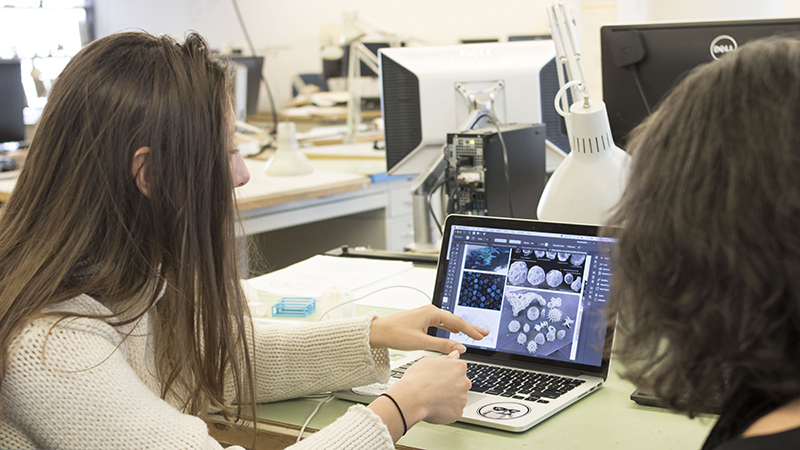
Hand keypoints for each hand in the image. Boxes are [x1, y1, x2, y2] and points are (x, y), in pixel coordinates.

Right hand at [368, 350, 469, 440]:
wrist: (412, 398)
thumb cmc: (418, 379)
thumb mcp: (429, 360)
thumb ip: (446, 358)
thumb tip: (455, 355)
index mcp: (459, 367)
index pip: (459, 369)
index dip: (447, 373)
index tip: (439, 377)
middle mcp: (464, 382)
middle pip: (460, 384)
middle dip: (450, 386)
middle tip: (435, 388)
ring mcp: (462, 398)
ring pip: (458, 398)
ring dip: (449, 398)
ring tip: (433, 398)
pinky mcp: (458, 412)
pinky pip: (454, 411)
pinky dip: (447, 410)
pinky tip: (435, 407)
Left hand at [369, 304, 489, 353]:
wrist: (378, 331)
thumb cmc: (395, 334)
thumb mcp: (421, 342)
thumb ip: (442, 345)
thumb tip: (460, 347)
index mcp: (431, 312)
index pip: (457, 322)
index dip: (470, 330)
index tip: (482, 337)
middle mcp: (430, 311)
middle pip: (455, 320)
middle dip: (471, 327)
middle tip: (485, 333)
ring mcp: (426, 315)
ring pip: (449, 322)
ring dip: (462, 328)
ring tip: (474, 333)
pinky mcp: (422, 320)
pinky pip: (441, 323)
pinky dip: (451, 328)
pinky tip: (455, 332)